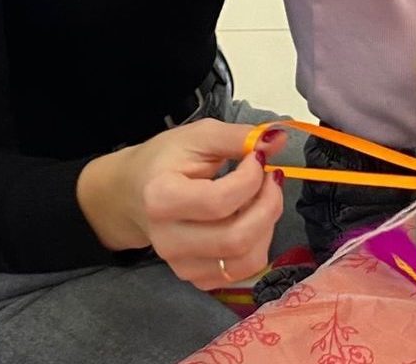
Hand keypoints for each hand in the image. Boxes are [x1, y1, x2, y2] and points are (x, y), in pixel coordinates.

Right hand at [77, 119, 286, 289]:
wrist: (135, 193)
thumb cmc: (167, 160)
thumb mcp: (199, 137)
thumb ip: (239, 136)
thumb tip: (280, 138)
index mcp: (161, 199)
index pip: (220, 202)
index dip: (251, 179)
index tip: (257, 157)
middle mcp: (169, 240)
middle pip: (237, 238)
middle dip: (268, 204)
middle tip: (270, 178)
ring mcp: (182, 265)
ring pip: (246, 259)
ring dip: (268, 224)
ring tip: (262, 196)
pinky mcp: (197, 278)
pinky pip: (244, 270)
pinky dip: (259, 242)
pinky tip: (249, 216)